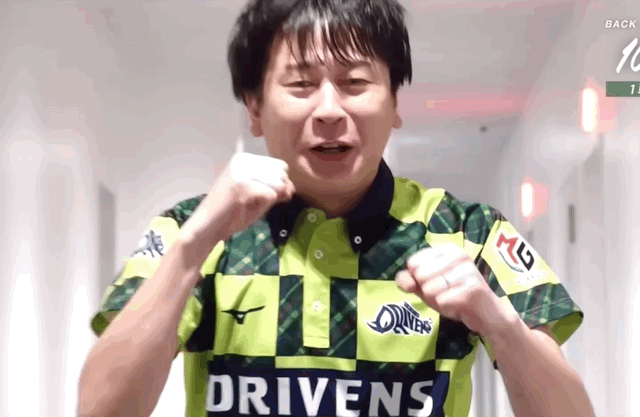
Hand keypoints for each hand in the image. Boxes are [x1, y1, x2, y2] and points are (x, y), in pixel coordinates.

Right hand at [179, 152, 294, 244]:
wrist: (208, 226)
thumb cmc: (232, 211)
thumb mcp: (258, 195)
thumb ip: (276, 188)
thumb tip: (292, 187)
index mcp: (245, 158)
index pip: (280, 166)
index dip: (279, 183)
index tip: (265, 195)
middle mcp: (243, 160)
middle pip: (282, 173)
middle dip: (277, 191)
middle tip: (258, 202)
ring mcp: (243, 172)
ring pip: (278, 184)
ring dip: (269, 200)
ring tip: (250, 204)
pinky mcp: (244, 186)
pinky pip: (271, 195)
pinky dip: (264, 207)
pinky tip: (246, 208)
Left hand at [395, 243, 520, 337]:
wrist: (488, 315)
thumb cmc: (455, 296)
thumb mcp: (428, 286)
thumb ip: (411, 280)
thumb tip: (400, 279)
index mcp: (448, 249)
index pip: (413, 263)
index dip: (418, 279)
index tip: (436, 282)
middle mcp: (458, 255)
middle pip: (419, 276)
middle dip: (427, 291)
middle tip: (446, 293)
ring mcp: (466, 271)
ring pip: (429, 289)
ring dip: (436, 301)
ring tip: (452, 299)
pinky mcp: (471, 289)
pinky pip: (441, 301)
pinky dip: (446, 308)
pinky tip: (459, 306)